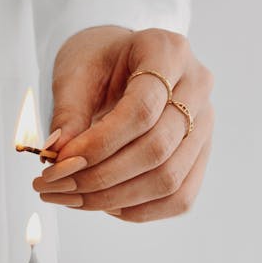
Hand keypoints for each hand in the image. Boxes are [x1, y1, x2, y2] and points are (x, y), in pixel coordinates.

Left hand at [33, 26, 213, 222]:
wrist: (123, 62)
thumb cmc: (99, 62)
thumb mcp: (75, 74)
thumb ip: (68, 113)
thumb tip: (57, 156)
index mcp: (167, 51)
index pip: (142, 110)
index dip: (99, 145)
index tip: (60, 162)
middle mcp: (197, 87)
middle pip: (157, 150)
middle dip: (101, 178)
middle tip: (56, 187)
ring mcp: (205, 124)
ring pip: (169, 180)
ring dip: (116, 200)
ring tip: (73, 199)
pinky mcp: (200, 155)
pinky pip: (179, 198)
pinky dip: (140, 211)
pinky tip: (105, 205)